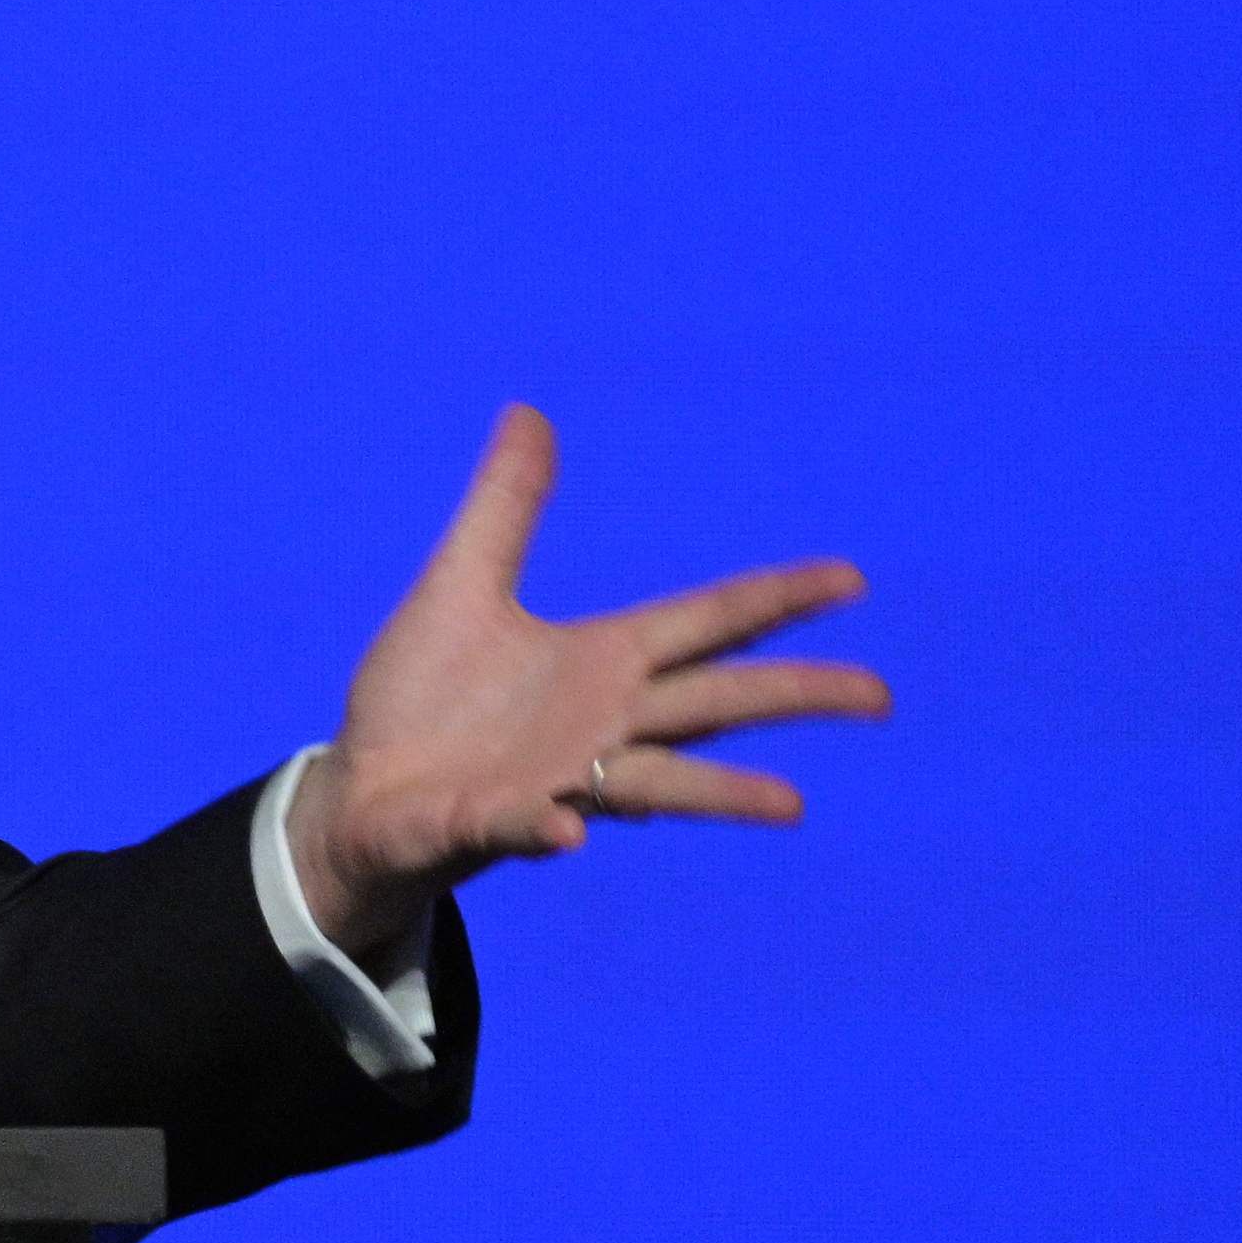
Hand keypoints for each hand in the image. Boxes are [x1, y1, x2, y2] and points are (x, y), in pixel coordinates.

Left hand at [287, 406, 889, 974]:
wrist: (360, 791)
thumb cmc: (422, 698)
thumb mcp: (463, 584)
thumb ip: (505, 507)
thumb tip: (529, 411)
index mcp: (602, 663)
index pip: (707, 624)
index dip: (776, 600)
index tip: (853, 578)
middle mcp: (602, 727)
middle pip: (715, 704)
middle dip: (795, 696)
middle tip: (881, 695)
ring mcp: (557, 781)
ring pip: (654, 787)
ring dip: (720, 794)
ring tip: (793, 803)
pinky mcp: (489, 823)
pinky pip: (522, 826)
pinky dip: (542, 827)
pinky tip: (564, 831)